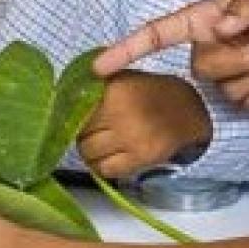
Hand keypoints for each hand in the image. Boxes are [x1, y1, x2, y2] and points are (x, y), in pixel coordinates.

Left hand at [77, 71, 210, 177]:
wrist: (186, 110)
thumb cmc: (148, 92)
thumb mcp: (122, 77)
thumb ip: (94, 84)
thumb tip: (62, 95)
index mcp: (114, 90)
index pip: (75, 111)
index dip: (71, 116)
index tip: (72, 118)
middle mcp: (121, 114)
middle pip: (80, 134)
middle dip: (81, 135)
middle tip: (90, 132)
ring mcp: (131, 138)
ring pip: (89, 154)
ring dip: (89, 152)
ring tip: (98, 145)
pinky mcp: (141, 158)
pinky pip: (106, 170)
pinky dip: (102, 166)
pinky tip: (108, 157)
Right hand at [95, 0, 248, 109]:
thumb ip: (246, 5)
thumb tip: (219, 26)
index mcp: (206, 17)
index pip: (158, 33)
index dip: (127, 49)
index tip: (99, 67)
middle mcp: (210, 45)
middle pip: (201, 67)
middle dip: (239, 58)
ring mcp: (228, 71)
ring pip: (222, 88)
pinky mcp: (247, 93)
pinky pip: (244, 104)